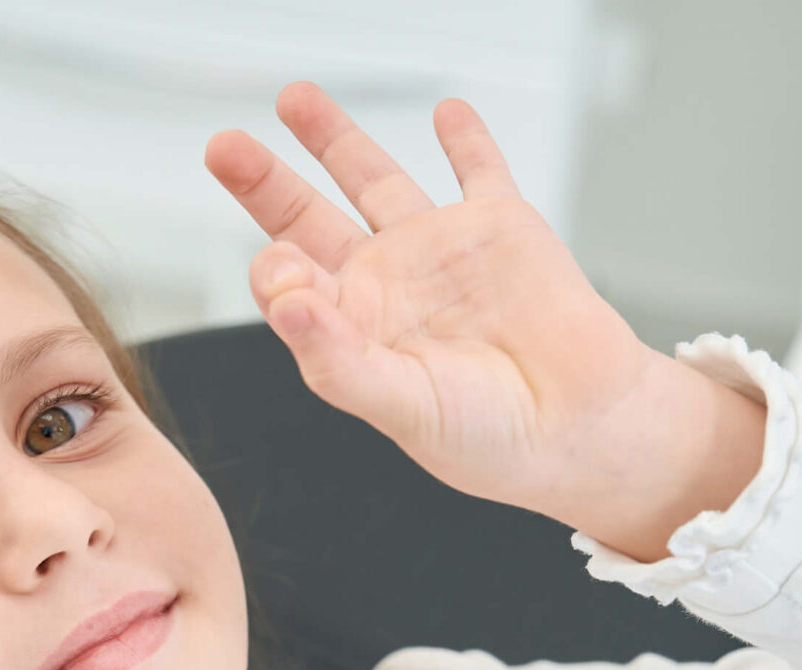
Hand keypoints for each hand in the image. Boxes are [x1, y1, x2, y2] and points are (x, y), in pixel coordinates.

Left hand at [204, 84, 764, 561]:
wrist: (578, 427)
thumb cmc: (487, 438)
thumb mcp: (402, 407)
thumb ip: (338, 361)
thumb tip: (285, 305)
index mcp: (354, 331)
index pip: (291, 285)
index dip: (274, 271)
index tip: (277, 266)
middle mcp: (388, 285)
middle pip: (310, 219)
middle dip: (266, 182)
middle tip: (224, 147)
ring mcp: (440, 251)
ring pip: (376, 179)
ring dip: (336, 138)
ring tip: (295, 99)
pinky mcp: (501, 227)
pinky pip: (478, 170)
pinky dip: (464, 138)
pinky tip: (447, 111)